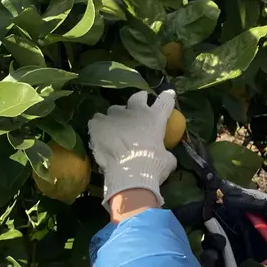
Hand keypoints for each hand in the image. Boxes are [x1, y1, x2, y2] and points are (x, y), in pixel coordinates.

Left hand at [88, 90, 177, 207]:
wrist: (129, 172)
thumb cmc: (152, 166)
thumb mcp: (167, 160)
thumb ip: (164, 152)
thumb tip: (163, 154)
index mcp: (155, 119)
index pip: (165, 101)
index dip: (167, 97)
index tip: (169, 94)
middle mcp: (136, 112)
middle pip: (137, 98)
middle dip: (140, 98)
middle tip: (140, 102)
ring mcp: (115, 116)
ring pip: (114, 109)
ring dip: (116, 116)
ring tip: (115, 126)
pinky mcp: (98, 123)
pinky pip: (97, 120)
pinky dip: (99, 126)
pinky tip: (98, 134)